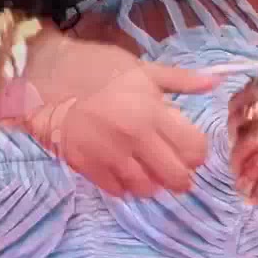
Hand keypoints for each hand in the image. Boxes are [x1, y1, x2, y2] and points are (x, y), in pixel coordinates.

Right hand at [20, 36, 214, 196]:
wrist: (44, 76)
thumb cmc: (95, 67)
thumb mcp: (141, 68)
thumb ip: (179, 80)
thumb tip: (214, 83)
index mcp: (153, 111)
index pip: (194, 150)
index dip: (196, 151)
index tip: (188, 147)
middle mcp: (135, 139)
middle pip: (176, 177)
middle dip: (180, 175)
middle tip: (173, 166)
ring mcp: (110, 156)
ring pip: (147, 189)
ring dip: (152, 182)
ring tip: (146, 169)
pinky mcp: (87, 167)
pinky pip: (117, 191)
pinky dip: (124, 185)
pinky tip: (122, 170)